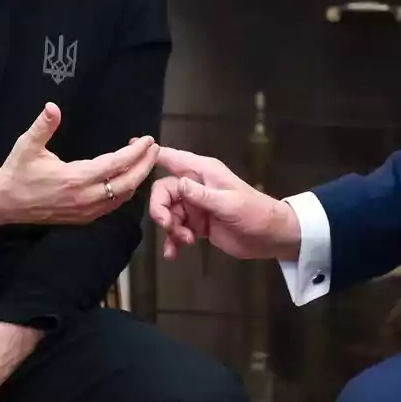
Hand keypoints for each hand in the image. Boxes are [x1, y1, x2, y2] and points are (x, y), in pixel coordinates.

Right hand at [0, 102, 158, 225]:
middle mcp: (85, 197)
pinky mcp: (83, 218)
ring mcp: (86, 211)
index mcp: (75, 178)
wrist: (4, 204)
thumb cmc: (17, 172)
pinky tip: (129, 179)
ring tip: (146, 160)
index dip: (135, 153)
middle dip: (145, 165)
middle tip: (155, 148)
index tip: (148, 140)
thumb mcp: (27, 146)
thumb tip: (52, 107)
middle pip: (127, 183)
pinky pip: (113, 206)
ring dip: (137, 179)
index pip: (116, 165)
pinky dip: (125, 192)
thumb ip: (43, 126)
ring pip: (122, 197)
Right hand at [148, 147, 300, 260]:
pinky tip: (173, 254)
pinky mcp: (197, 223)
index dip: (152, 154)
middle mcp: (196, 185)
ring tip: (184, 241)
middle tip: (168, 226)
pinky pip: (176, 229)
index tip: (130, 147)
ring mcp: (195, 205)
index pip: (173, 158)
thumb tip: (177, 184)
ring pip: (167, 212)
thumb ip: (201, 195)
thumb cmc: (255, 213)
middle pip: (163, 191)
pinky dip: (173, 241)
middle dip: (160, 209)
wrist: (270, 237)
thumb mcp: (229, 204)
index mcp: (204, 172)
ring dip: (170, 229)